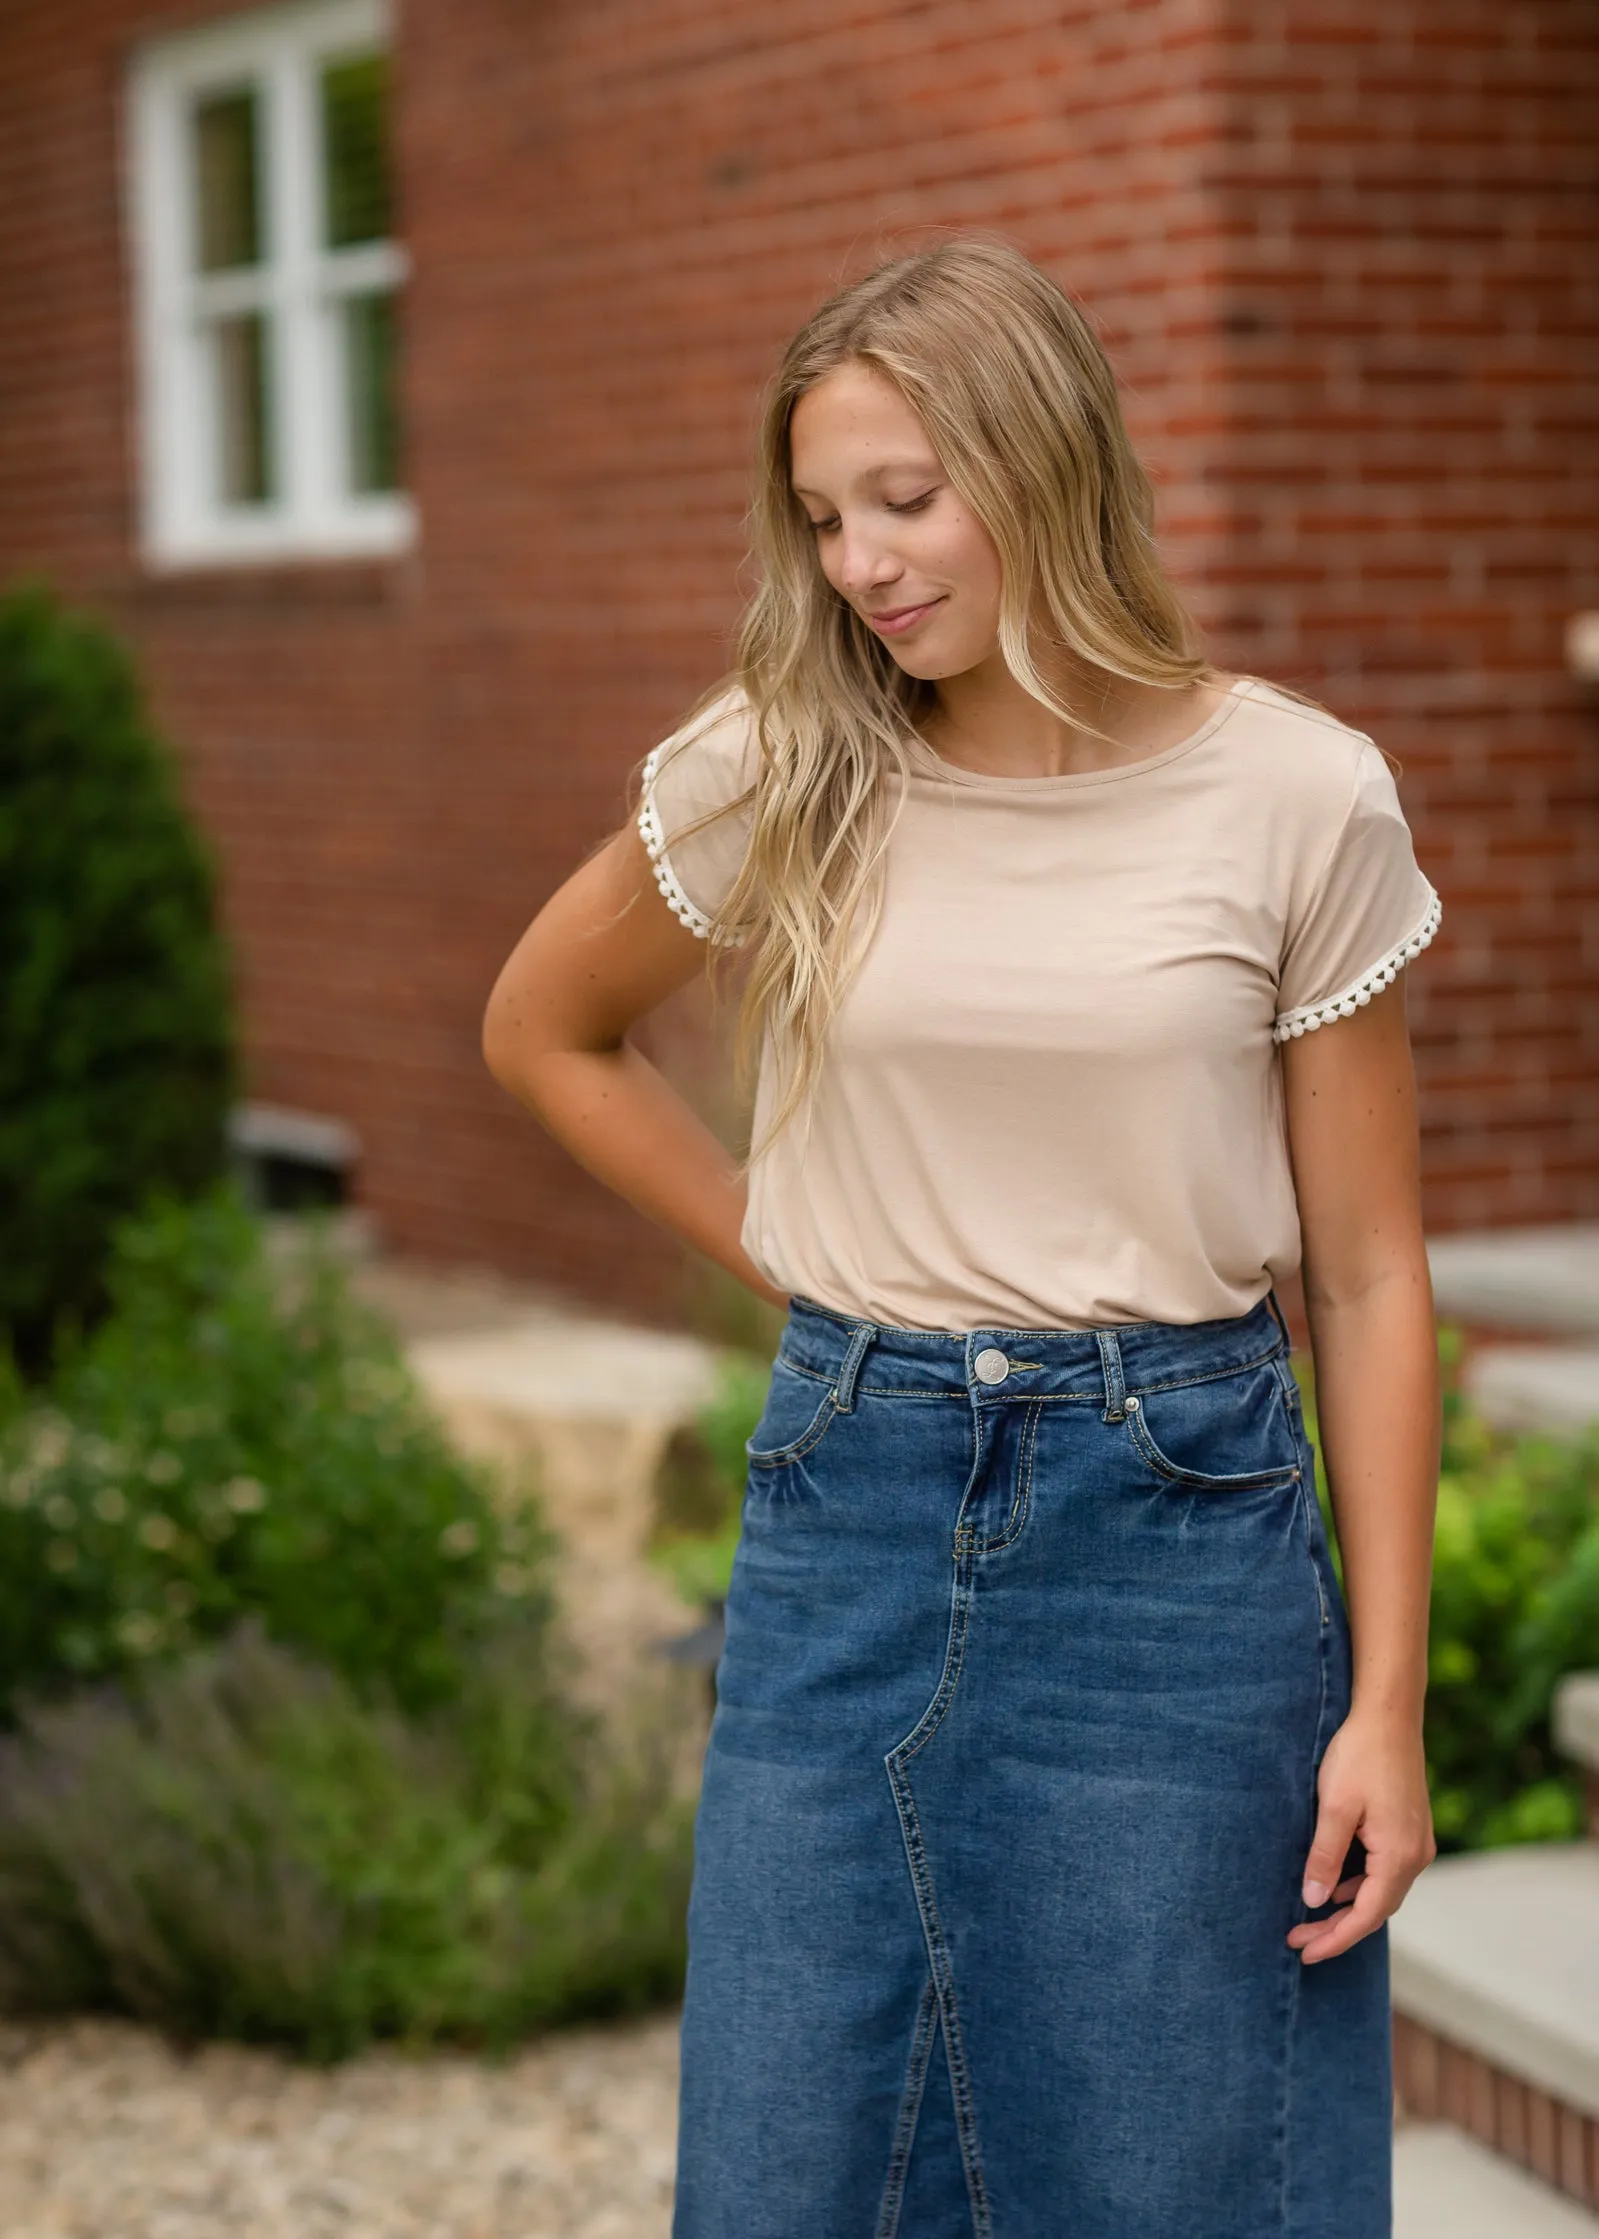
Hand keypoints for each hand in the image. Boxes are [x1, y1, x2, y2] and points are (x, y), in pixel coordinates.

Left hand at [1287, 1711, 1435, 1965]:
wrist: (1388, 1716)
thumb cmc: (1359, 1756)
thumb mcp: (1334, 1808)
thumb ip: (1325, 1857)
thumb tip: (1314, 1901)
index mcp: (1400, 1857)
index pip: (1366, 1915)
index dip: (1335, 1939)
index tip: (1304, 1953)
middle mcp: (1417, 1857)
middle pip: (1375, 1909)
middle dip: (1336, 1929)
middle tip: (1298, 1940)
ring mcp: (1417, 1844)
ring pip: (1380, 1891)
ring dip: (1347, 1907)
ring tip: (1309, 1919)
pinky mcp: (1410, 1830)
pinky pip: (1385, 1872)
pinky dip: (1359, 1885)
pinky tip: (1334, 1885)